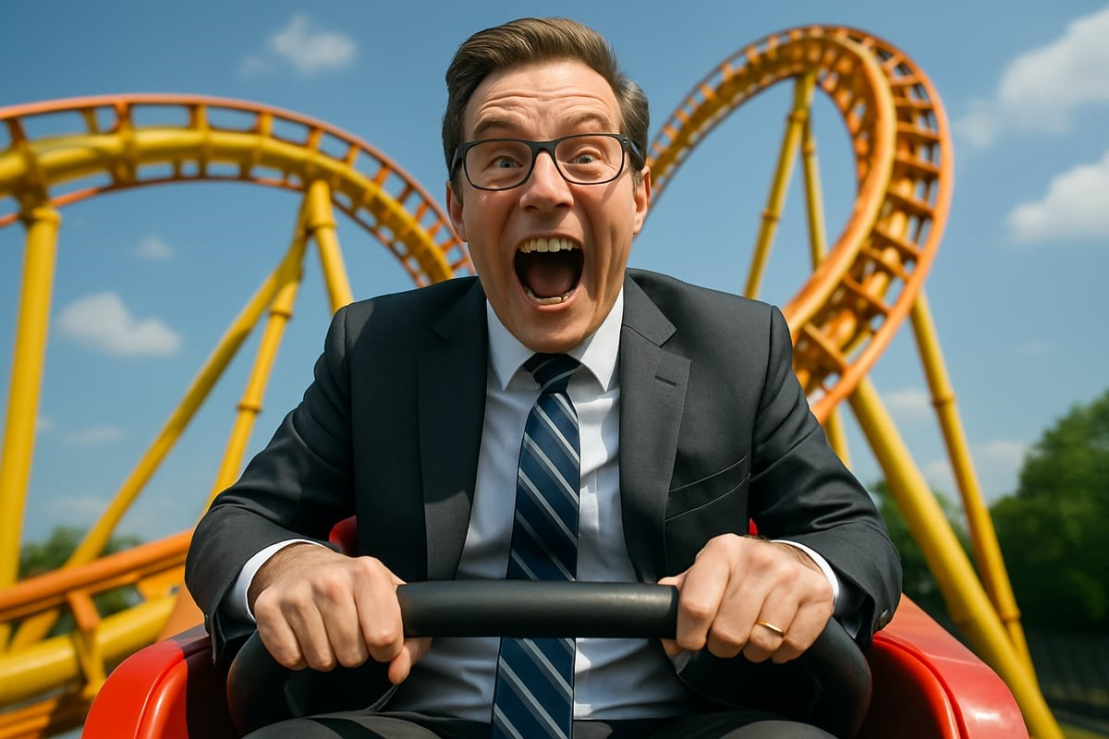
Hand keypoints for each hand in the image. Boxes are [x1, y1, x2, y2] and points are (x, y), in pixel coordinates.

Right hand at [248, 543, 430, 683]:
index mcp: (367, 572)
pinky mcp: (268, 608)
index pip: (386, 637)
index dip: (386, 648)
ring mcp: (297, 593)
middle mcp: (331, 579)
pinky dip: (299, 655)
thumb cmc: (354, 588)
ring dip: (327, 654)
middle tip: (349, 629)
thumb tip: (398, 670)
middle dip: (355, 652)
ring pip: (321, 661)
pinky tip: (304, 631)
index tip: (378, 636)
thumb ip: (411, 641)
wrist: (302, 565)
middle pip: (353, 655)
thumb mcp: (392, 602)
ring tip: (326, 628)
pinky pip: (291, 660)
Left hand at [658, 534, 833, 663]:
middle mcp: (757, 559)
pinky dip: (780, 652)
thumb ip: (680, 600)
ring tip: (751, 634)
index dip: (689, 634)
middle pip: (727, 632)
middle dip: (721, 646)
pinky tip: (776, 635)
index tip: (691, 641)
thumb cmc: (740, 574)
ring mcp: (790, 576)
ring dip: (752, 651)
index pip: (695, 606)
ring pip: (761, 642)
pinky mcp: (817, 595)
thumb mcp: (706, 574)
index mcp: (722, 550)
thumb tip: (668, 641)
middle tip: (725, 638)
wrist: (794, 559)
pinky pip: (792, 646)